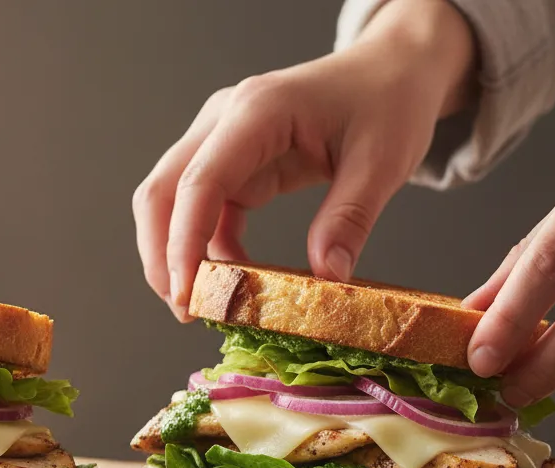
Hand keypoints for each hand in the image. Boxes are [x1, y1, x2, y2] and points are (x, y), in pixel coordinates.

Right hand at [132, 0, 475, 319]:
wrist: (391, 71)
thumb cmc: (387, 101)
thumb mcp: (383, 161)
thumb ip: (350, 218)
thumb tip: (327, 277)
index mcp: (258, 111)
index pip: (200, 182)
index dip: (183, 243)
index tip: (186, 296)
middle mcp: (225, 121)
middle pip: (162, 192)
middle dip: (162, 255)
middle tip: (185, 310)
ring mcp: (223, 140)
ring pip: (172, 202)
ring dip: (178, 254)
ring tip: (205, 305)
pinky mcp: (233, 162)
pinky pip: (203, 210)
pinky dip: (209, 248)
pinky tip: (233, 279)